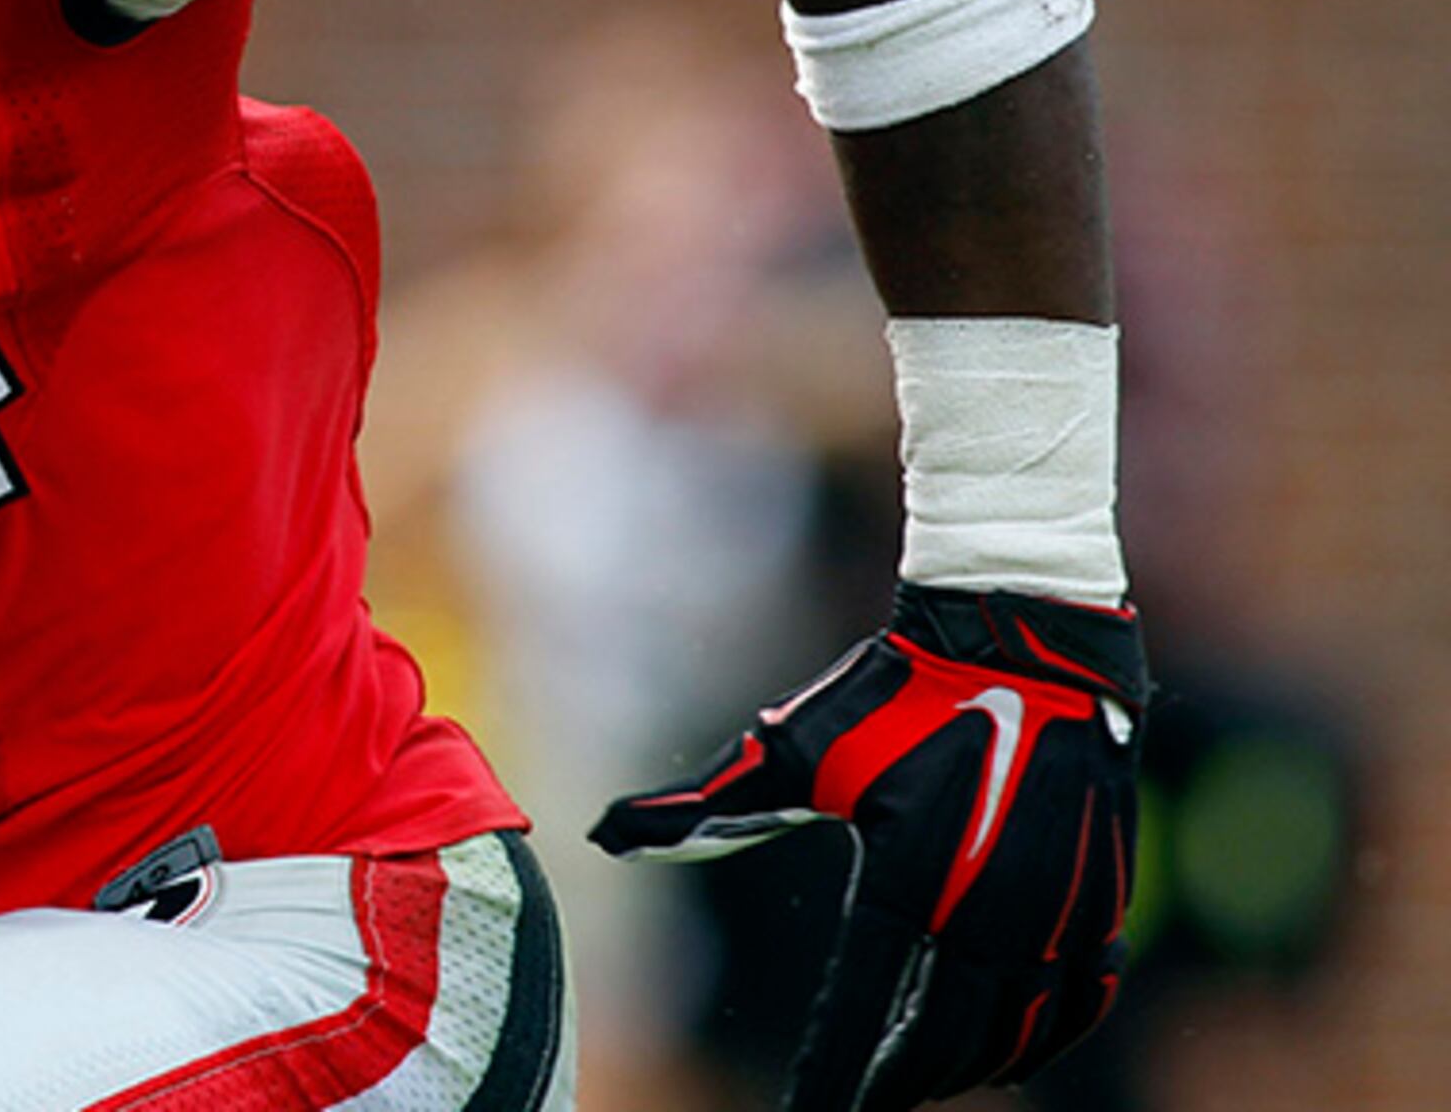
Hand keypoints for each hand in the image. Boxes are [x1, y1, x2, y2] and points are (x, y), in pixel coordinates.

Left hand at [591, 584, 1145, 1111]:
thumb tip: (602, 834)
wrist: (1020, 640)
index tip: (808, 1110)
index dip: (833, 1071)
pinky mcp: (1102, 896)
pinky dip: (1044, 1039)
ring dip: (966, 1067)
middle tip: (859, 1100)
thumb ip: (702, 807)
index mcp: (909, 878)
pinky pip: (1083, 999)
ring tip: (919, 1082)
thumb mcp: (788, 748)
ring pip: (1016, 1030)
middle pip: (941, 1037)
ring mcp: (1058, 907)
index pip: (862, 1009)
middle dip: (895, 1080)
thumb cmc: (893, 693)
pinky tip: (1009, 1055)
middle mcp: (990, 906)